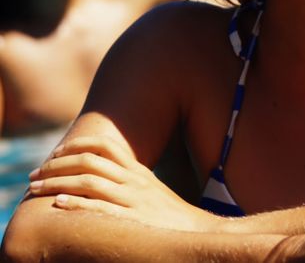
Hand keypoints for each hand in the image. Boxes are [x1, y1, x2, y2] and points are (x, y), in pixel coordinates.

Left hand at [28, 135, 216, 231]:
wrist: (197, 232)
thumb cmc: (170, 214)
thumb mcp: (152, 189)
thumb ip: (130, 179)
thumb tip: (102, 174)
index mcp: (139, 172)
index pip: (105, 146)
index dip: (76, 145)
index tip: (56, 152)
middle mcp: (135, 181)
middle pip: (89, 162)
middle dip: (57, 165)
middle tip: (35, 175)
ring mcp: (134, 200)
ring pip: (89, 182)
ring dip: (57, 183)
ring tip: (36, 188)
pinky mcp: (133, 220)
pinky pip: (100, 208)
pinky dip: (77, 204)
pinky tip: (59, 204)